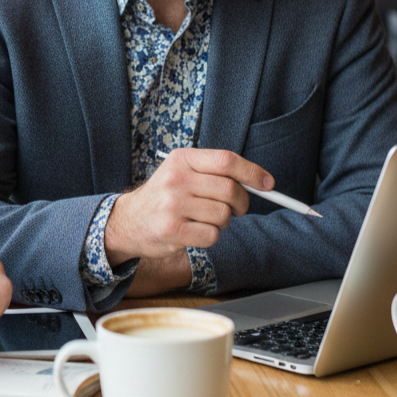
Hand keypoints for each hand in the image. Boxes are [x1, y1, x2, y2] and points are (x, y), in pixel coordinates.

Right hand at [104, 148, 272, 265]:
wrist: (128, 221)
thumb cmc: (164, 196)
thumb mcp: (182, 173)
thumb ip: (216, 173)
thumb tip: (261, 182)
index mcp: (181, 159)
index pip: (225, 160)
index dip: (252, 172)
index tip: (268, 184)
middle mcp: (176, 179)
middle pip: (230, 190)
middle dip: (241, 203)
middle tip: (236, 209)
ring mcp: (172, 205)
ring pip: (224, 215)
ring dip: (222, 222)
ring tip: (203, 219)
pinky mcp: (172, 230)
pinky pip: (212, 235)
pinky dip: (210, 236)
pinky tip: (194, 231)